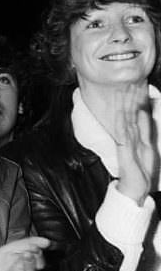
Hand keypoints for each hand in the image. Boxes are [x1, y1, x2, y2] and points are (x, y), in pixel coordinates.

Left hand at [0, 235, 49, 270]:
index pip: (38, 264)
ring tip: (20, 268)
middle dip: (30, 264)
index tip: (35, 248)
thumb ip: (28, 243)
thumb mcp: (11, 249)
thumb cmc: (0, 265)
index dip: (38, 257)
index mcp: (26, 269)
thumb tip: (47, 241)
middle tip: (27, 254)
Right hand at [112, 83, 157, 203]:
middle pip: (127, 114)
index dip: (133, 100)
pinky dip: (123, 123)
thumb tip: (144, 114)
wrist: (134, 187)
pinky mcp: (125, 150)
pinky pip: (124, 134)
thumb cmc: (140, 169)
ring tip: (123, 93)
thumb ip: (145, 130)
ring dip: (123, 107)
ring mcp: (125, 143)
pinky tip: (123, 114)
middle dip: (128, 99)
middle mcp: (127, 137)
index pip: (133, 114)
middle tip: (127, 83)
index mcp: (133, 136)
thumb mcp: (147, 146)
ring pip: (124, 121)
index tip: (134, 86)